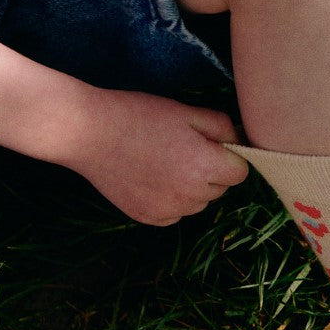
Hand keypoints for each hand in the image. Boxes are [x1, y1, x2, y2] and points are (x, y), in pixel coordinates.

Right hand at [67, 88, 247, 224]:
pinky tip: (150, 177)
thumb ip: (222, 127)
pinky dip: (170, 200)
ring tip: (163, 161)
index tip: (210, 144)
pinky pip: (175, 213)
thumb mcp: (186, 111)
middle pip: (220, 189)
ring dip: (191, 187)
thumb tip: (241, 141)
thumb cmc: (138, 115)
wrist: (88, 132)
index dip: (228, 155)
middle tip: (181, 147)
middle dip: (210, 171)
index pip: (240, 172)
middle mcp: (190, 195)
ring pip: (198, 203)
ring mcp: (169, 210)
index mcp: (205, 167)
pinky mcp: (149, 218)